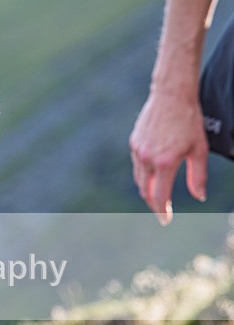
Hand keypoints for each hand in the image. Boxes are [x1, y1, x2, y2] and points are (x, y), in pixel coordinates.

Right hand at [130, 88, 207, 224]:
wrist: (171, 95)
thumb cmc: (189, 120)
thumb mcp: (199, 150)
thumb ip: (198, 176)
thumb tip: (199, 197)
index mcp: (165, 163)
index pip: (160, 196)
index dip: (162, 212)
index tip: (165, 221)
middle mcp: (147, 159)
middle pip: (145, 191)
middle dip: (153, 203)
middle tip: (162, 210)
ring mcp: (138, 151)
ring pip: (139, 180)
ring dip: (147, 189)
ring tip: (157, 193)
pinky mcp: (134, 143)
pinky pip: (137, 165)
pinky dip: (144, 174)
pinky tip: (153, 173)